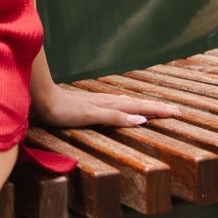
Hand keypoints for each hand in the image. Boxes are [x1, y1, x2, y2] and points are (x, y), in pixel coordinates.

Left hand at [32, 82, 176, 129]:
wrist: (41, 98)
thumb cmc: (62, 110)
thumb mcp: (89, 115)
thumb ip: (114, 117)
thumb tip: (141, 119)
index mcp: (109, 105)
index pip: (140, 107)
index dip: (158, 110)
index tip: (177, 112)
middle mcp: (106, 101)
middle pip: (137, 103)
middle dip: (156, 106)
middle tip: (176, 110)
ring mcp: (98, 101)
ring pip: (127, 102)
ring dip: (144, 105)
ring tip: (156, 107)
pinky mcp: (89, 104)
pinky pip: (116, 104)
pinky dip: (127, 106)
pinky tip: (124, 106)